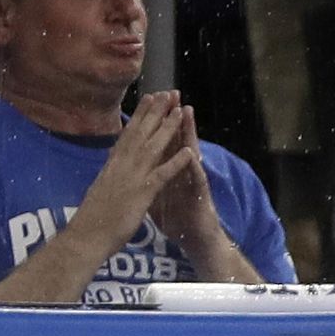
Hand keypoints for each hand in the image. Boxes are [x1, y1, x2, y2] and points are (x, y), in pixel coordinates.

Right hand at [71, 91, 202, 255]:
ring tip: (179, 111)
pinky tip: (190, 152)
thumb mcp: (101, 189)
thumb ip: (110, 175)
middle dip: (155, 112)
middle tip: (167, 92)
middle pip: (140, 133)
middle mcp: (120, 166)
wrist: (85, 237)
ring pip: (152, 147)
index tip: (150, 98)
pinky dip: (176, 162)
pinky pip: (162, 175)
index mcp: (112, 165)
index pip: (128, 134)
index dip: (140, 116)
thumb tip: (111, 166)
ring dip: (167, 128)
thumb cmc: (93, 219)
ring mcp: (130, 178)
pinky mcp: (140, 194)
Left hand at [147, 99, 234, 271]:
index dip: (154, 121)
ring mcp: (192, 183)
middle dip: (172, 117)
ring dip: (188, 133)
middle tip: (171, 94)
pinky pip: (196, 182)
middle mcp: (182, 172)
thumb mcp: (157, 195)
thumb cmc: (178, 220)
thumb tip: (135, 167)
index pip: (160, 141)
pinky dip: (193, 168)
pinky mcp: (199, 199)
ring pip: (189, 154)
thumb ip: (150, 178)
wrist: (196, 241)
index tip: (149, 100)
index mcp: (167, 170)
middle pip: (176, 140)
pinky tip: (192, 155)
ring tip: (186, 112)